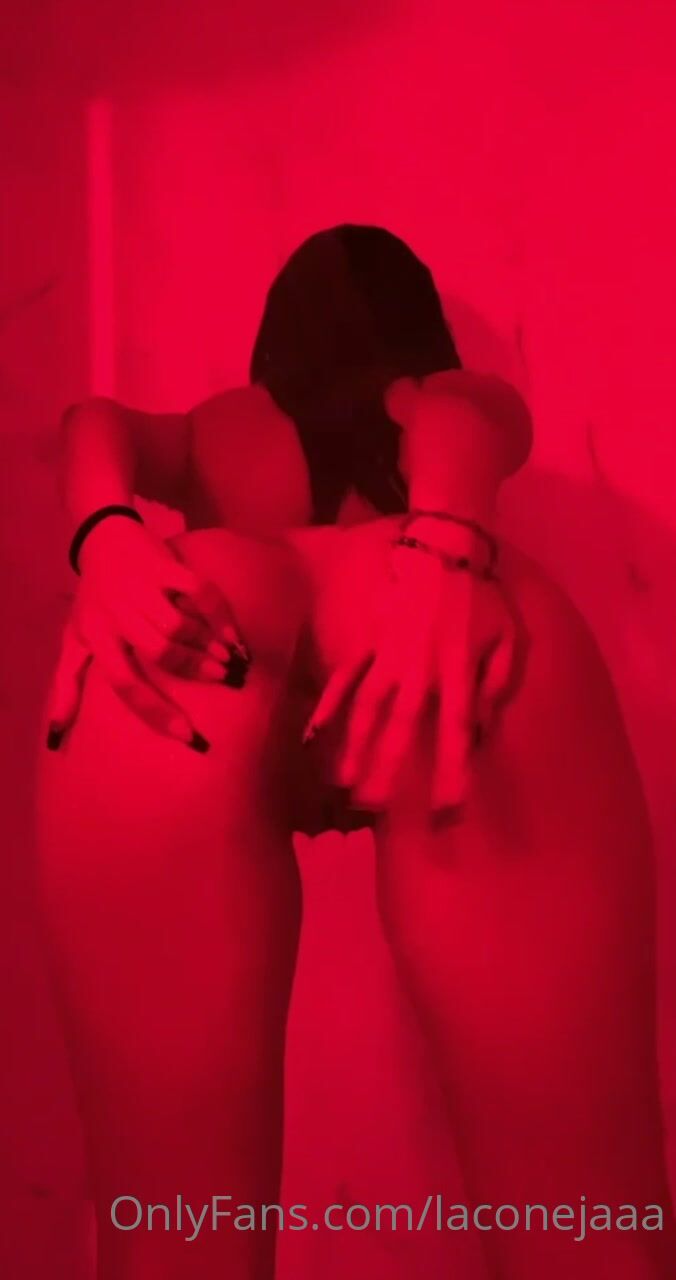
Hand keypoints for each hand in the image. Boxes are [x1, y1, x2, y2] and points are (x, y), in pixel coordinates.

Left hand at [46, 516, 249, 750]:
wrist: (103, 538)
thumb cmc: (93, 598)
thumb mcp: (75, 638)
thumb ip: (67, 682)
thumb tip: (56, 732)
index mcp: (97, 636)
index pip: (125, 683)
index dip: (155, 711)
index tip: (187, 733)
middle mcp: (118, 613)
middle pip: (159, 651)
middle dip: (192, 669)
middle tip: (219, 678)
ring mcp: (141, 587)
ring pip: (178, 624)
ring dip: (207, 645)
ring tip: (226, 660)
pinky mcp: (164, 566)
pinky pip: (197, 590)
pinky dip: (218, 613)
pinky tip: (232, 633)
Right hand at [304, 531, 527, 812]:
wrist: (445, 546)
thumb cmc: (482, 597)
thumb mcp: (507, 639)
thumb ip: (495, 685)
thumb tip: (481, 730)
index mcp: (457, 672)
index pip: (456, 732)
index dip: (453, 771)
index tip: (448, 808)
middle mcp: (419, 670)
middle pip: (402, 728)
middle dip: (389, 770)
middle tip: (375, 809)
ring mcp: (389, 655)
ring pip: (369, 708)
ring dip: (355, 746)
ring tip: (344, 785)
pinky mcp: (369, 641)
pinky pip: (347, 676)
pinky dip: (330, 703)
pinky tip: (316, 733)